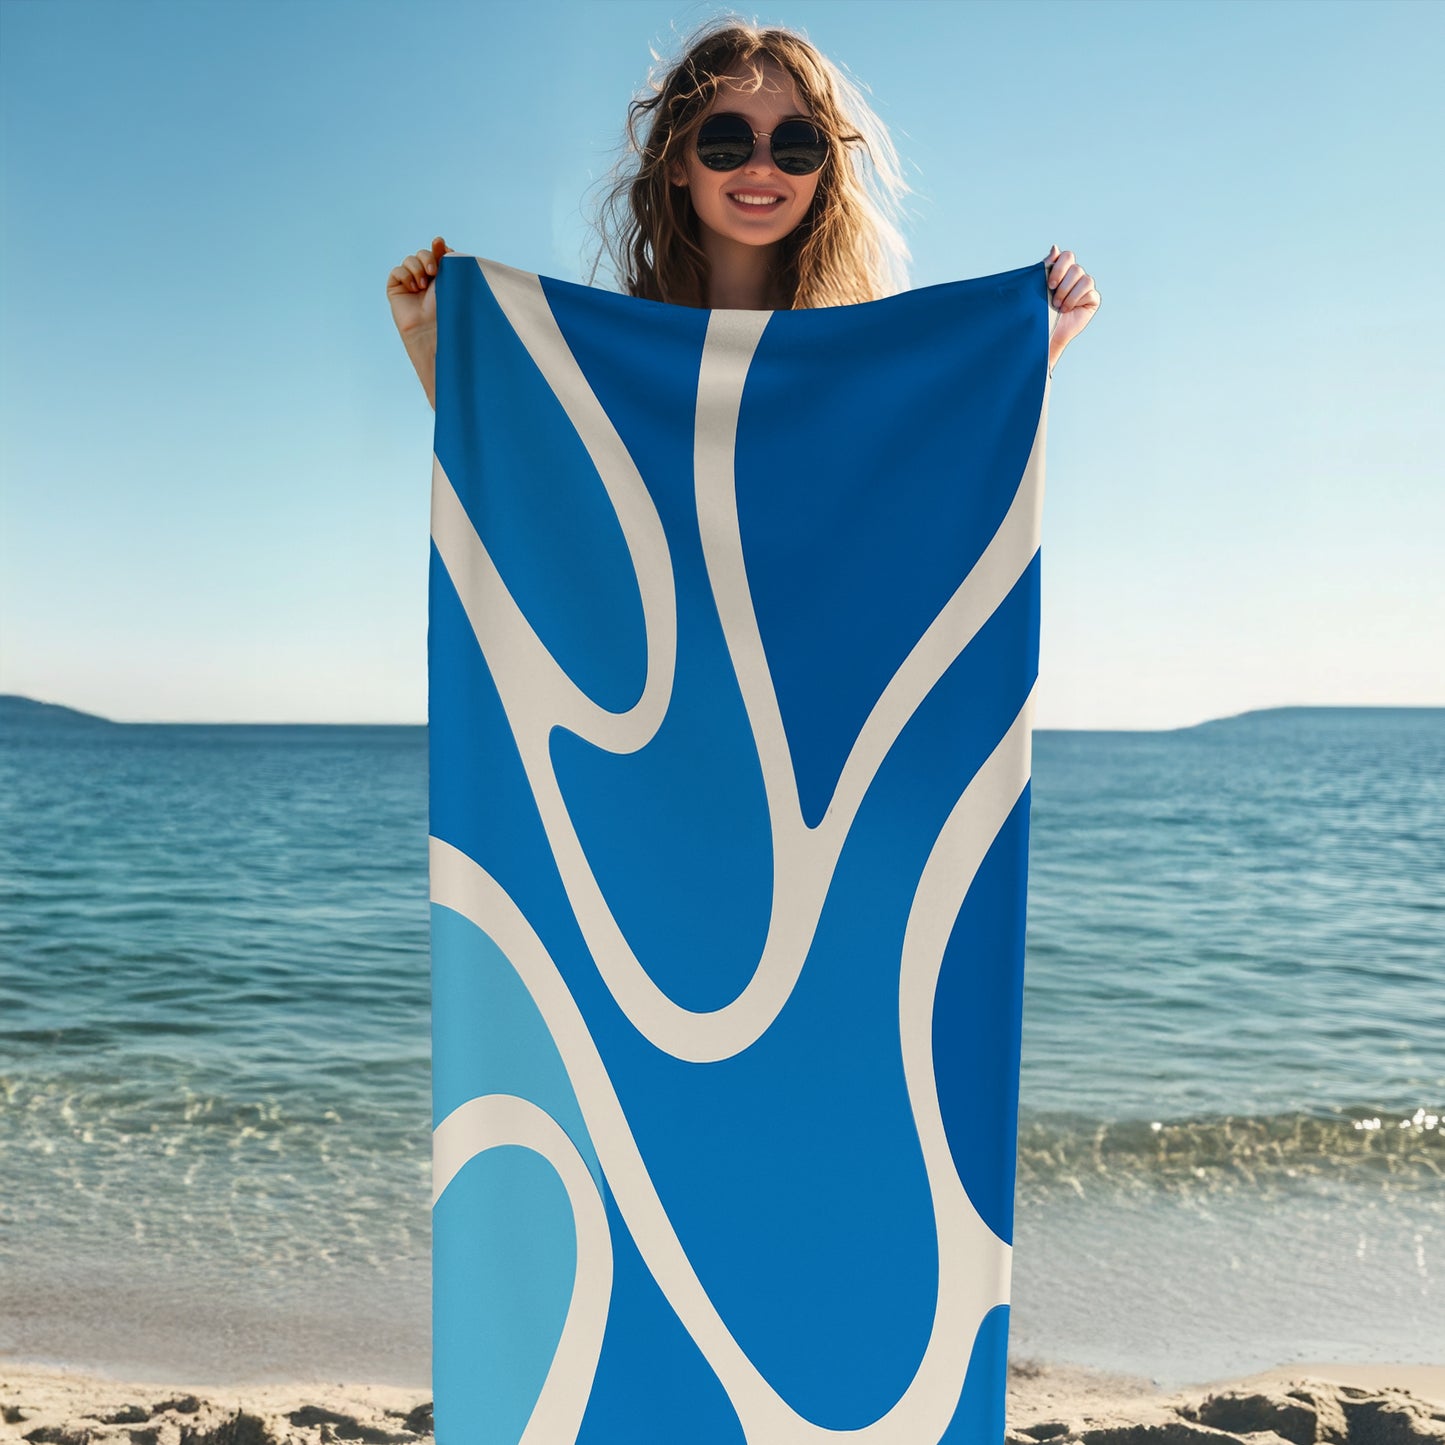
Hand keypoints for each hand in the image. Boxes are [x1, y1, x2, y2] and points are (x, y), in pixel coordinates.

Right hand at [387, 236, 454, 340]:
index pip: (438, 253)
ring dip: (417, 268)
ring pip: (410, 260)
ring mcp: (411, 284)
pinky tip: (413, 288)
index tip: (441, 246)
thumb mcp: (451, 281)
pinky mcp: (396, 289)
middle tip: (433, 272)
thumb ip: (446, 259)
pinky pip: (397, 271)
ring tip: (422, 285)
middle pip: (423, 253)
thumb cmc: (447, 310)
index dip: (439, 248)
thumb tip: (438, 239)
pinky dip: (405, 276)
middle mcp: (427, 280)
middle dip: (427, 257)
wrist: (432, 330)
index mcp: (443, 277)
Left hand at [1044, 244, 1098, 370]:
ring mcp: (1085, 287)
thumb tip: (1055, 247)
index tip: (1049, 283)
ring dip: (1068, 293)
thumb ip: (1046, 267)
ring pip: (1084, 278)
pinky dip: (1076, 299)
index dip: (1059, 267)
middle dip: (1062, 282)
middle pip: (1075, 267)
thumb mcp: (1039, 287)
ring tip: (1058, 306)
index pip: (1066, 256)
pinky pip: (1089, 291)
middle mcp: (1075, 277)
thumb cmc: (1039, 311)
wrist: (1045, 333)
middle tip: (1052, 295)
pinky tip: (1067, 309)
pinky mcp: (1092, 299)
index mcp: (1062, 270)